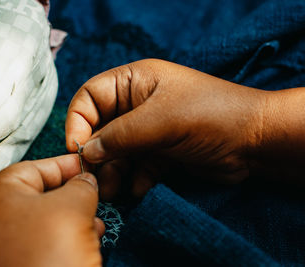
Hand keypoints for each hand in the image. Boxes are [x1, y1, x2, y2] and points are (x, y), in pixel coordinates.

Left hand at [0, 155, 103, 266]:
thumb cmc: (52, 253)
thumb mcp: (73, 207)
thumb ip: (81, 185)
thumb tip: (85, 180)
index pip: (30, 169)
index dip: (63, 166)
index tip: (87, 166)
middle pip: (36, 196)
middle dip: (71, 196)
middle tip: (94, 195)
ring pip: (40, 222)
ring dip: (72, 219)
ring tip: (95, 223)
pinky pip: (38, 244)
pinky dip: (63, 239)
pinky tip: (87, 241)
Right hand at [65, 59, 268, 198]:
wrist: (255, 142)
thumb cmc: (210, 115)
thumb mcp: (161, 120)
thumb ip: (120, 135)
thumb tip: (86, 150)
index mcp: (134, 82)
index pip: (90, 97)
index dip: (78, 121)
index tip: (76, 148)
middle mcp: (137, 105)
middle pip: (100, 129)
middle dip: (96, 154)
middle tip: (93, 178)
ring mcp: (149, 130)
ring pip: (117, 152)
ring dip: (113, 172)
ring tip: (112, 191)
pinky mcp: (160, 153)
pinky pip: (136, 166)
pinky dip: (135, 179)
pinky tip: (140, 189)